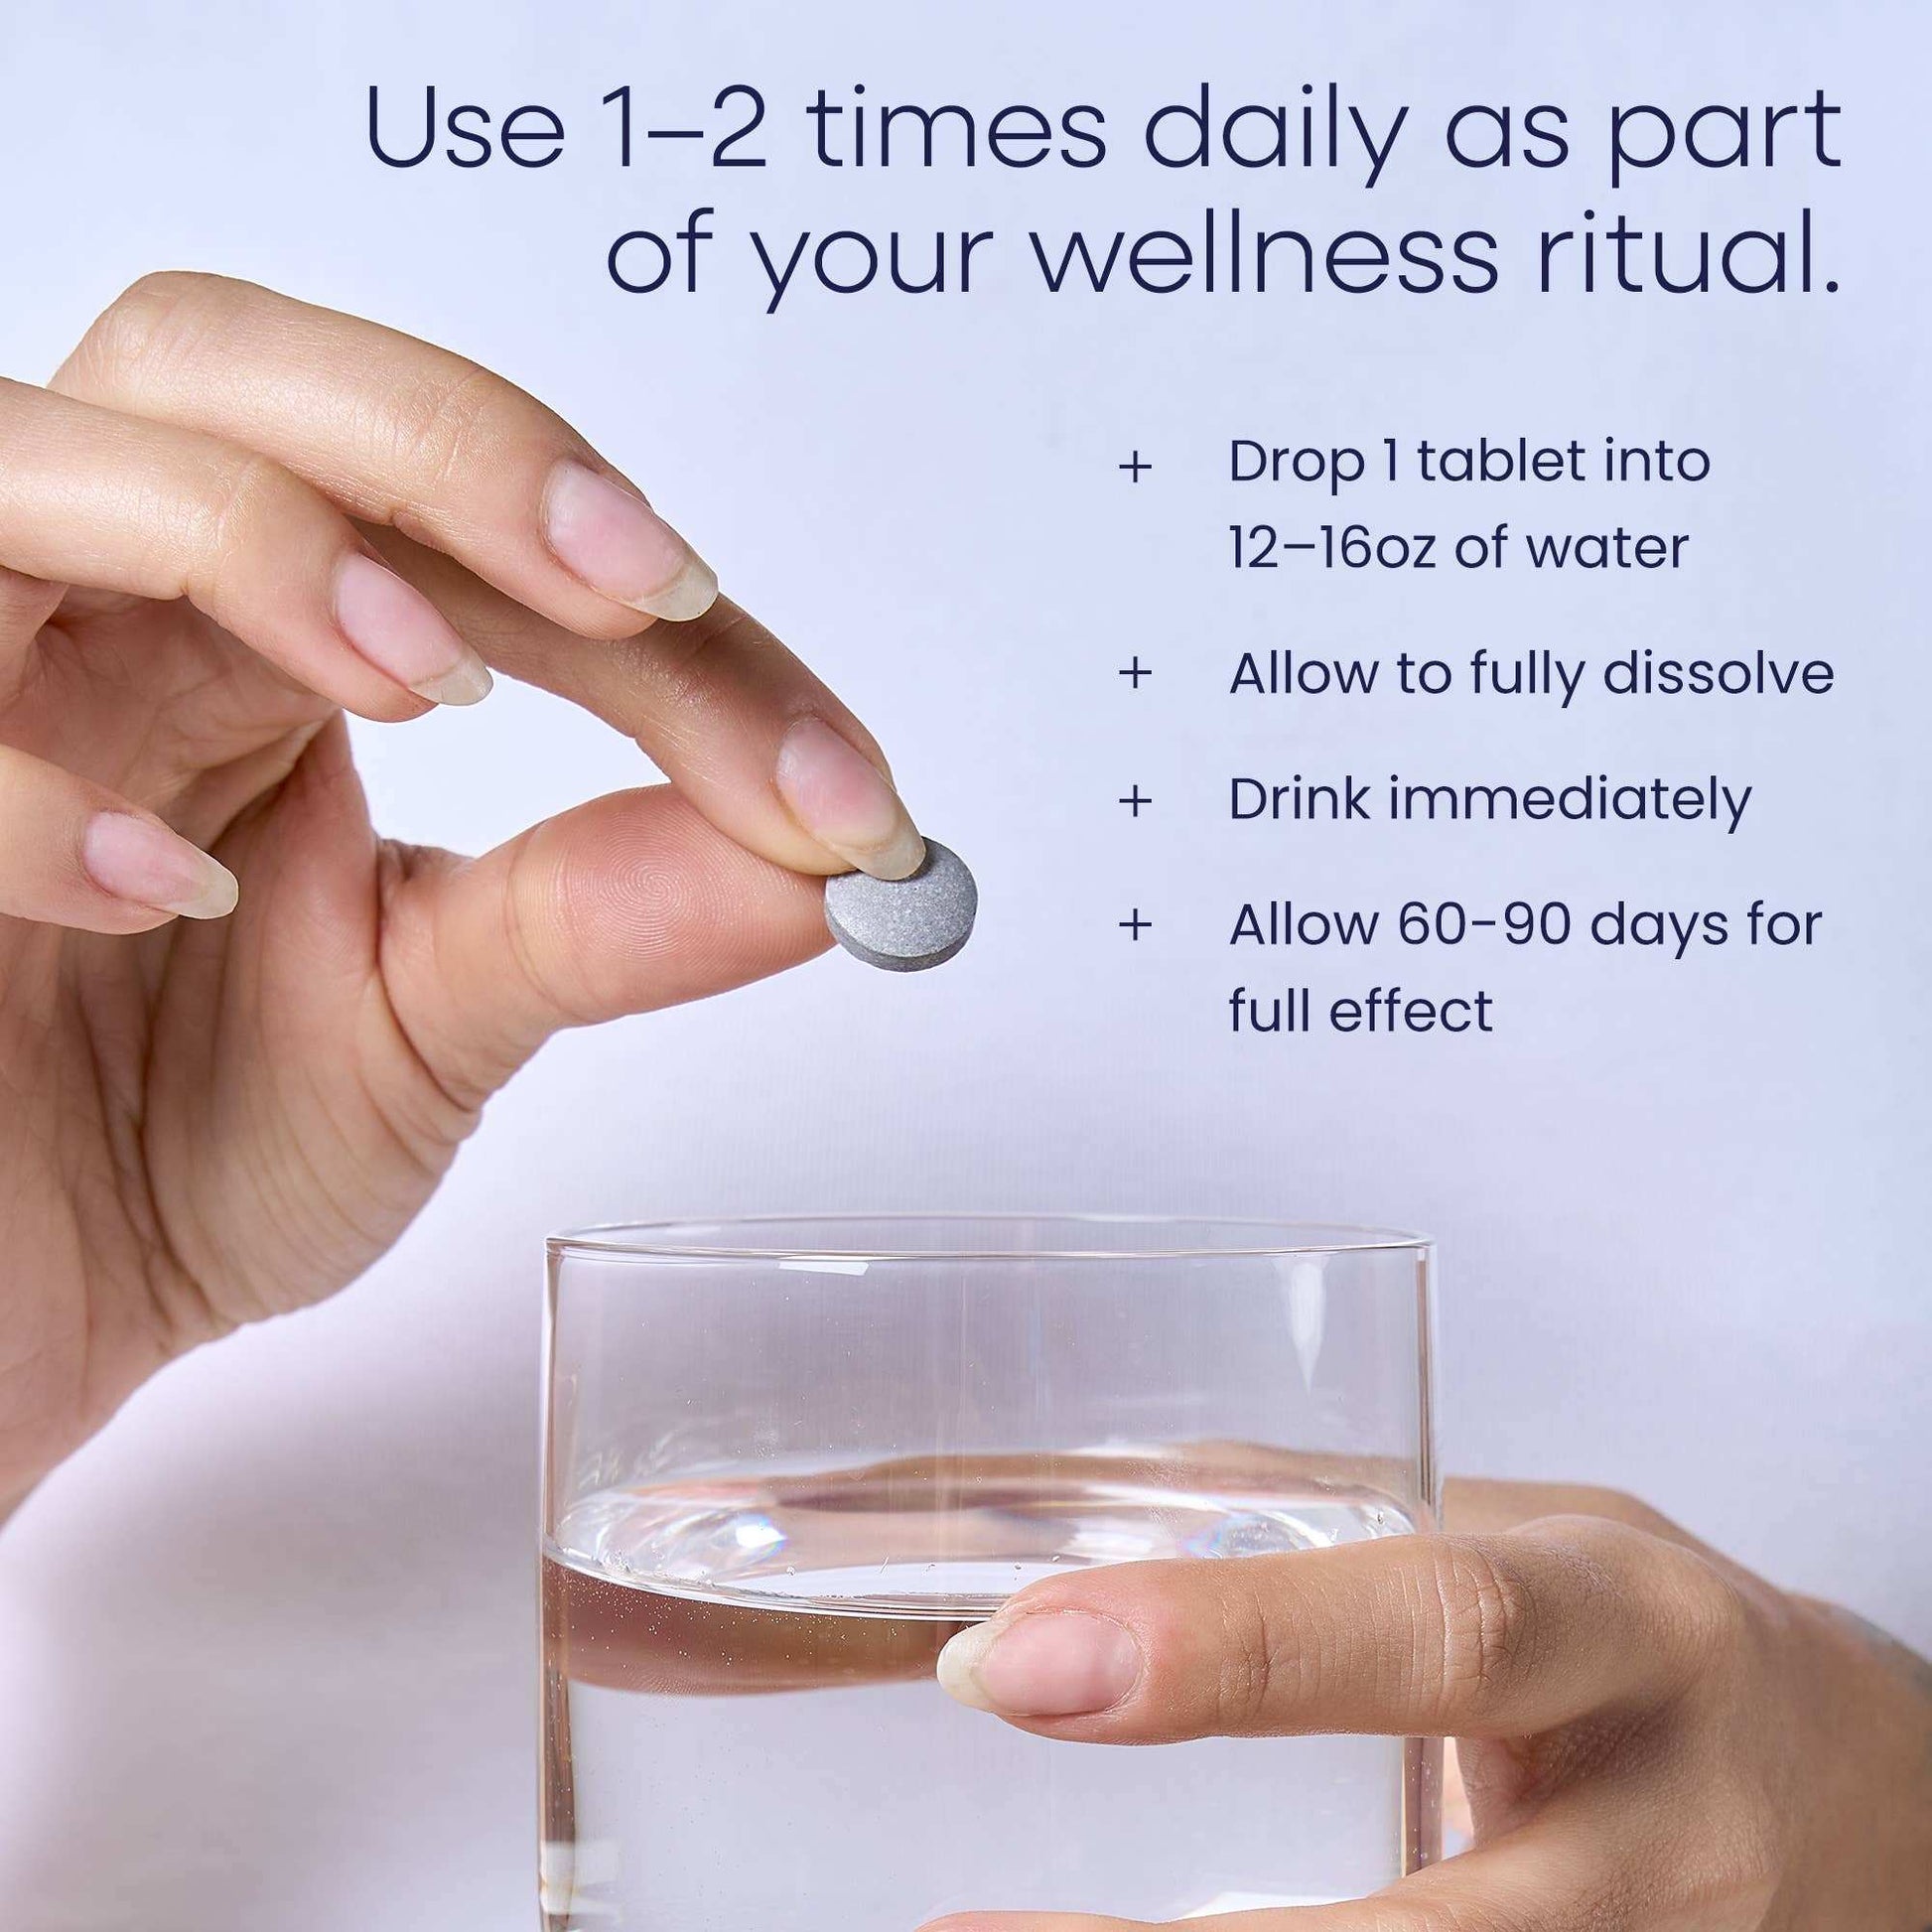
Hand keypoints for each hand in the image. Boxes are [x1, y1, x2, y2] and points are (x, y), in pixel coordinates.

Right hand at [0, 272, 926, 1512]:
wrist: (0, 1308)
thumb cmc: (166, 1148)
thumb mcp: (428, 1026)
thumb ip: (597, 919)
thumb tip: (828, 862)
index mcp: (251, 642)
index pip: (461, 523)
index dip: (653, 611)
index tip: (822, 767)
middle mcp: (102, 621)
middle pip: (222, 368)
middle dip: (454, 449)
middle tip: (637, 589)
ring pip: (23, 458)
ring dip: (246, 535)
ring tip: (419, 680)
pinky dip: (31, 785)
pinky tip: (180, 897)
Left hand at [929, 1479, 1931, 1929]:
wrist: (1875, 1803)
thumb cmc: (1662, 1648)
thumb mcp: (1543, 1548)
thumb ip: (1341, 1538)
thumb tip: (1080, 1523)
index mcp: (1626, 1631)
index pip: (1436, 1630)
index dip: (1229, 1648)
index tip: (1019, 1662)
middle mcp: (1660, 1837)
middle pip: (1432, 1929)